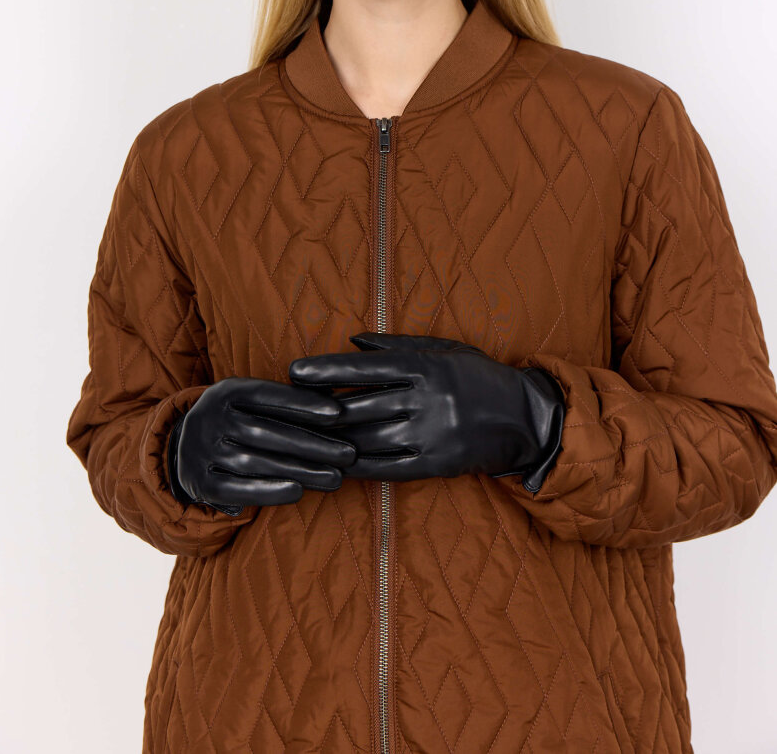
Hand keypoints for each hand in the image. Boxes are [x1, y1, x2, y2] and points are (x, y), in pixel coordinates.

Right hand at [167, 376, 357, 514]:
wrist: (185, 449)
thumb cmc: (237, 421)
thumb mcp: (249, 401)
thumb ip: (284, 402)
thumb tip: (337, 403)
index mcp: (225, 391)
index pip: (267, 395)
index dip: (303, 403)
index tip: (338, 413)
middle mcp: (208, 418)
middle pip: (266, 432)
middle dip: (312, 443)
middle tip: (348, 453)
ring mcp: (201, 451)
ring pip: (257, 462)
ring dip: (300, 470)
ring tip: (335, 477)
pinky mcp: (200, 483)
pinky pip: (238, 489)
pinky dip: (270, 490)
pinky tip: (299, 491)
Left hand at [288, 333, 565, 488]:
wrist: (525, 417)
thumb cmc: (478, 376)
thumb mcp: (444, 349)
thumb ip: (397, 345)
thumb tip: (352, 341)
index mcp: (425, 366)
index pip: (365, 368)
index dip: (327, 369)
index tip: (295, 371)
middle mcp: (425, 399)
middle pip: (358, 406)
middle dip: (318, 409)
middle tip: (286, 408)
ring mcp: (430, 434)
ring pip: (367, 439)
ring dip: (331, 441)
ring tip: (300, 438)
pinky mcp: (435, 464)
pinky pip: (386, 468)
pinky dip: (356, 467)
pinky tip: (334, 465)